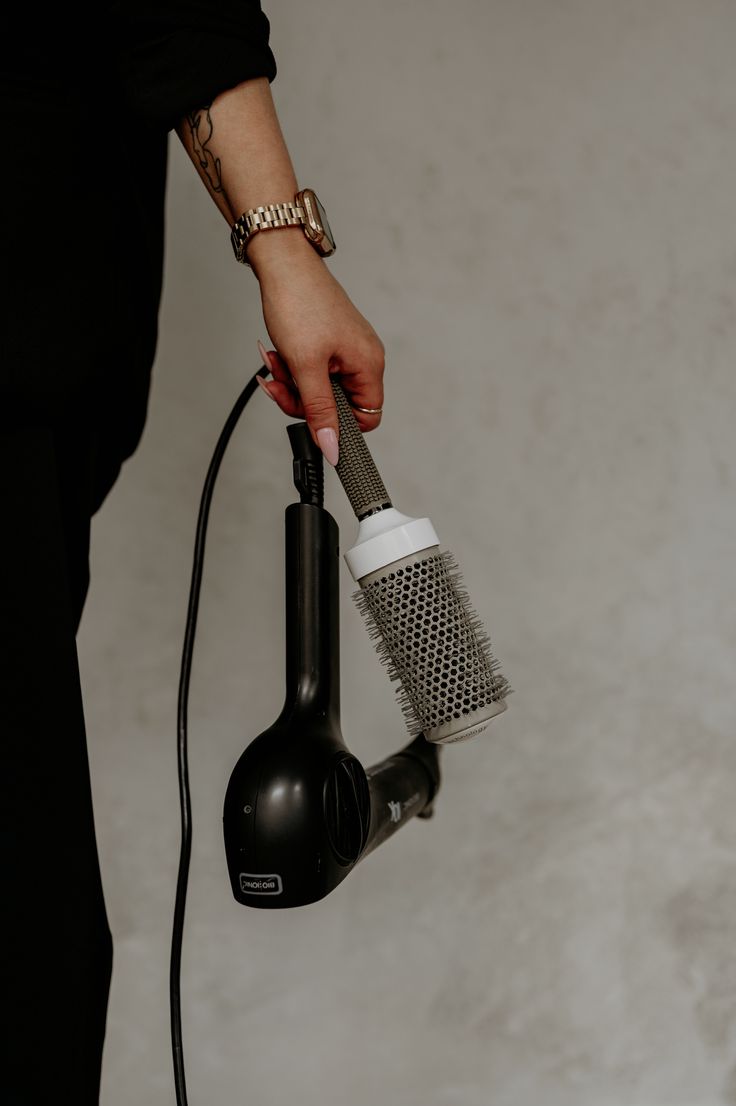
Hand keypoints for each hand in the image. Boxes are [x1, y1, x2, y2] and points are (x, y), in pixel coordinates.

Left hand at [250, 230, 384, 464]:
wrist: (282, 262)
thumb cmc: (300, 302)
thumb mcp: (306, 367)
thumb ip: (320, 412)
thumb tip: (332, 447)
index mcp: (368, 366)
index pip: (366, 418)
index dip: (338, 425)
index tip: (311, 420)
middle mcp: (363, 358)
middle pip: (336, 405)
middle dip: (302, 399)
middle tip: (281, 385)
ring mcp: (345, 349)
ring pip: (319, 388)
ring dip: (292, 382)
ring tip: (275, 361)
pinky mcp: (328, 341)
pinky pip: (312, 369)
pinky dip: (292, 366)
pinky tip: (277, 353)